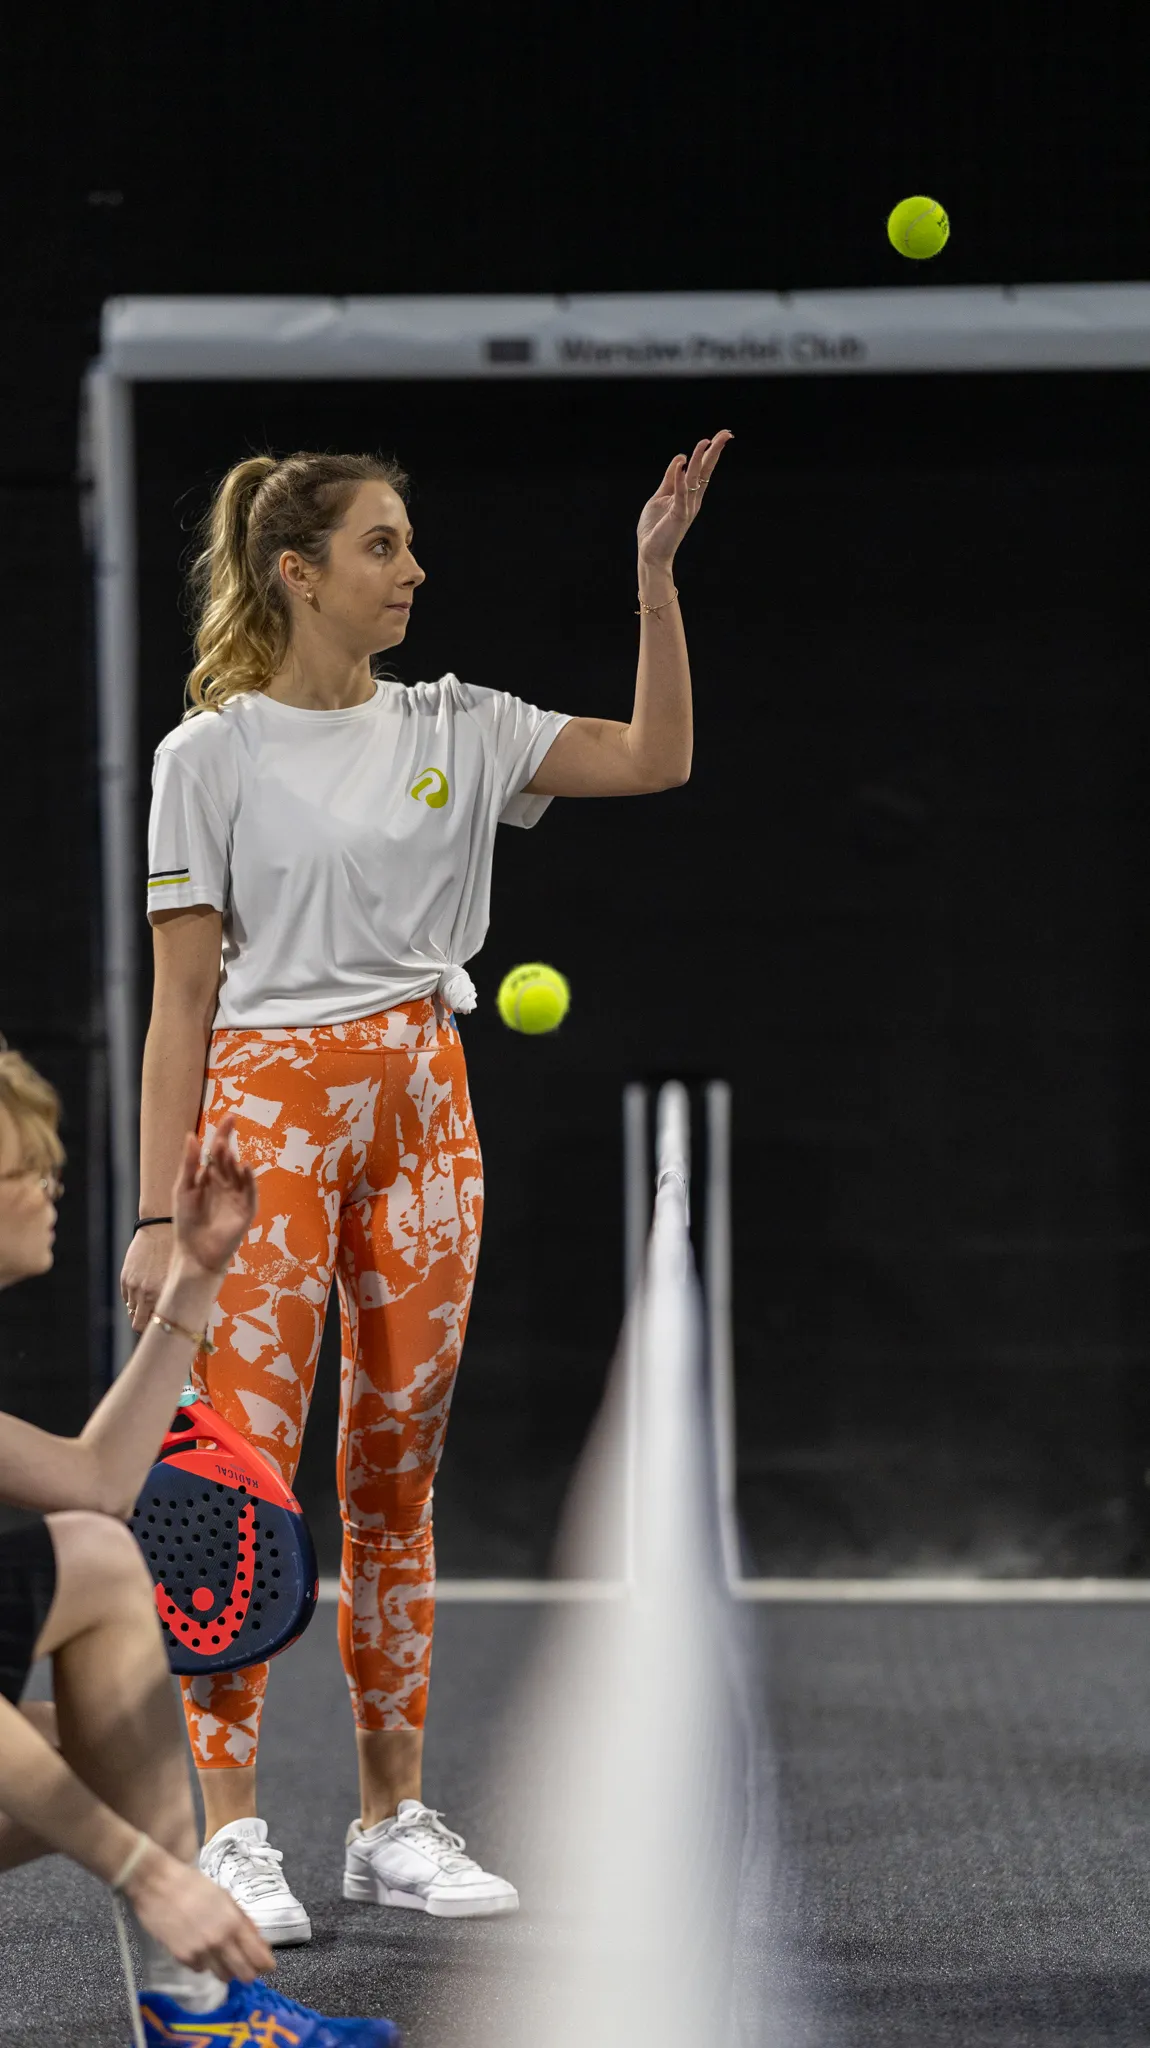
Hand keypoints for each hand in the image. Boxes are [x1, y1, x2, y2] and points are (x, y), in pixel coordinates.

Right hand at [120, 1225, 174, 1336]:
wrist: (161, 1228)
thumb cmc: (180, 1251)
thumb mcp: (183, 1276)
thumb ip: (179, 1297)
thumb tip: (185, 1315)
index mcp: (164, 1295)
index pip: (157, 1325)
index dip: (161, 1329)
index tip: (166, 1330)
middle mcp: (146, 1294)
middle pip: (138, 1325)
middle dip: (146, 1327)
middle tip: (156, 1324)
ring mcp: (133, 1286)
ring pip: (131, 1312)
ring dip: (140, 1313)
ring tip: (151, 1308)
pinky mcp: (125, 1278)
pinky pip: (126, 1299)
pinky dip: (134, 1300)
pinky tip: (144, 1292)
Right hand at [126, 1842, 274, 1983]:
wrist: (158, 1885)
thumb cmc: (194, 1886)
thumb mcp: (225, 1897)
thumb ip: (243, 1920)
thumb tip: (259, 1941)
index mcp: (234, 1922)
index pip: (258, 1956)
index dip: (265, 1964)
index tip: (267, 1966)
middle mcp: (220, 1940)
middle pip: (243, 1974)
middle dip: (248, 1973)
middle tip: (247, 1967)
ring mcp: (200, 1952)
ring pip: (222, 1976)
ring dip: (226, 1970)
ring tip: (222, 1958)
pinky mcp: (182, 1958)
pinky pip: (200, 1969)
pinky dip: (204, 1963)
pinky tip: (200, 1949)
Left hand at [170, 1114, 256, 1280]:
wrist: (195, 1254)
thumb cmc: (187, 1222)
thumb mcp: (183, 1189)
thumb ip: (189, 1164)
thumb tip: (191, 1135)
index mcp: (210, 1177)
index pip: (219, 1151)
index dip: (224, 1133)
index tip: (230, 1117)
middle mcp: (226, 1183)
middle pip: (229, 1159)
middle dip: (226, 1147)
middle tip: (221, 1139)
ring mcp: (238, 1196)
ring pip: (239, 1173)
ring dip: (234, 1161)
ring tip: (227, 1151)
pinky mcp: (246, 1210)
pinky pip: (250, 1191)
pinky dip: (250, 1179)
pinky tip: (245, 1167)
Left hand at [635, 431, 732, 572]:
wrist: (650, 552)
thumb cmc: (655, 527)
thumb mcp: (661, 496)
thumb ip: (670, 479)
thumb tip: (681, 458)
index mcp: (690, 494)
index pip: (703, 469)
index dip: (711, 452)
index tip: (720, 436)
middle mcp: (693, 499)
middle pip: (706, 471)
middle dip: (714, 451)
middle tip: (726, 434)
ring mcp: (686, 507)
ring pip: (696, 478)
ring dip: (700, 459)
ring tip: (706, 441)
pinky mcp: (678, 514)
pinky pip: (680, 494)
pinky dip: (680, 479)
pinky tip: (682, 464)